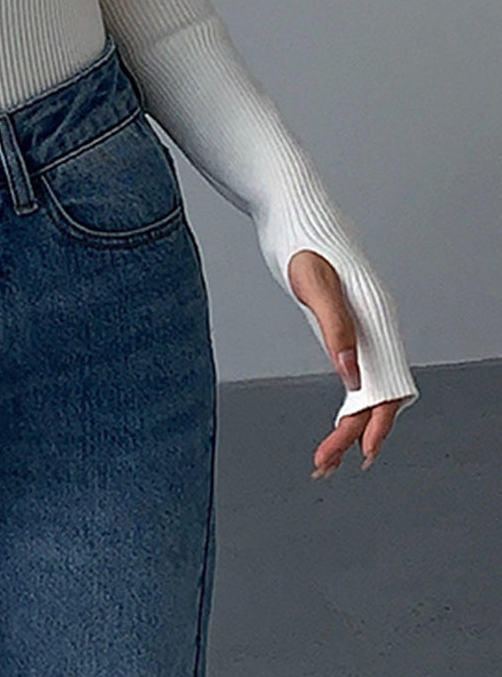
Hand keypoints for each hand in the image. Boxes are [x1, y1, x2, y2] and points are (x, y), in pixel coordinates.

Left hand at [286, 249, 403, 480]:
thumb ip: (334, 327)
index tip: (358, 455)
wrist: (291, 211)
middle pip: (376, 394)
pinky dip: (349, 401)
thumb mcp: (312, 284)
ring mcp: (363, 326)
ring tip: (326, 456)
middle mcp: (376, 326)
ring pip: (368, 386)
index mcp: (376, 319)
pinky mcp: (347, 323)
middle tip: (323, 465)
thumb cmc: (300, 242)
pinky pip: (357, 371)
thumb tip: (350, 375)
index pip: (384, 387)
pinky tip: (339, 420)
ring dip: (352, 424)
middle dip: (355, 435)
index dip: (372, 425)